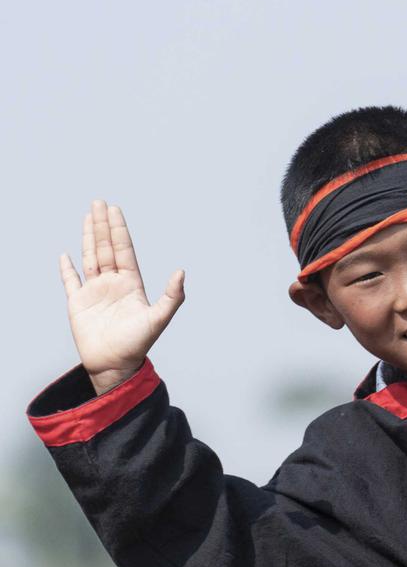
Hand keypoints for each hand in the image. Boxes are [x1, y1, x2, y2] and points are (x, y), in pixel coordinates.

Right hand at [59, 201, 184, 394]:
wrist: (115, 364)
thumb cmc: (138, 344)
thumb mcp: (159, 318)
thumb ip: (172, 296)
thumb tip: (181, 271)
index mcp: (131, 283)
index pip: (123, 249)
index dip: (118, 230)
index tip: (114, 210)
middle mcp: (113, 283)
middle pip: (106, 247)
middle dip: (102, 225)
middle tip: (98, 202)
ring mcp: (95, 291)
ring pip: (90, 257)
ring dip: (87, 237)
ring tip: (87, 217)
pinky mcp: (77, 303)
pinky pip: (70, 281)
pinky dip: (66, 268)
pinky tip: (65, 255)